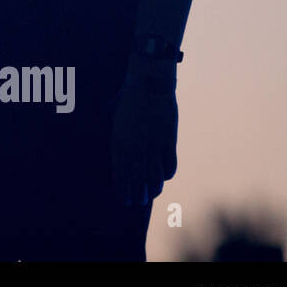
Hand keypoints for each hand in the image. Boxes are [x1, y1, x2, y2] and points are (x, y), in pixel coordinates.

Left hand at [110, 58, 177, 207]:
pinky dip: (168, 174)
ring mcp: (154, 147)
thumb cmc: (128, 98)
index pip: (120, 174)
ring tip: (152, 194)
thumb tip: (119, 156)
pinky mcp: (168, 142)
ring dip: (153, 188)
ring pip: (155, 177)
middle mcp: (136, 149)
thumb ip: (118, 139)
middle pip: (137, 180)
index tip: (123, 199)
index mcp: (119, 143)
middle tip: (138, 203)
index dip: (122, 188)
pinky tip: (165, 177)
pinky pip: (170, 166)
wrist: (149, 84)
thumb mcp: (116, 119)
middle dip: (137, 194)